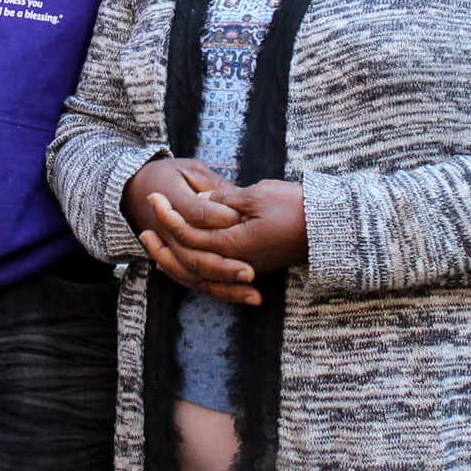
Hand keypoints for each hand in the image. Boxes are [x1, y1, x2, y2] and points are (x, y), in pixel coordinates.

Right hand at [124, 159, 258, 301]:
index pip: (199, 214)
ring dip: (225, 289)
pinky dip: (219, 291)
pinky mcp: (177, 260)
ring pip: (195, 275)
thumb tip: (238, 204)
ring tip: (254, 296)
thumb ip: (214, 186)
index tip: (246, 219)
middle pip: (194, 257)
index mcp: (172, 201)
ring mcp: (170, 249)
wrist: (133, 191)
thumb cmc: (169, 177)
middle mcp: (168, 232)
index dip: (223, 218)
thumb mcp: (190, 171)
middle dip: (224, 268)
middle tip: (251, 272)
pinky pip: (195, 281)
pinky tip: (245, 296)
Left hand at [147, 179, 308, 284]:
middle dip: (164, 241)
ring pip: (198, 273)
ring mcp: (242, 267)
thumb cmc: (295, 207)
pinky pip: (211, 274)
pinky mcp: (248, 266)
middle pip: (188, 261)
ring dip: (172, 259)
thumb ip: (223, 199)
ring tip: (153, 245)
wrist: (326, 227)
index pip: (190, 235)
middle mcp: (236, 262)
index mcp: (234, 245)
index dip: (169, 217)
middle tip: (144, 222)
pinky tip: (182, 255)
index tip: (154, 197)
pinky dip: (192, 267)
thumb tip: (200, 198)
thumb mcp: (256, 196)